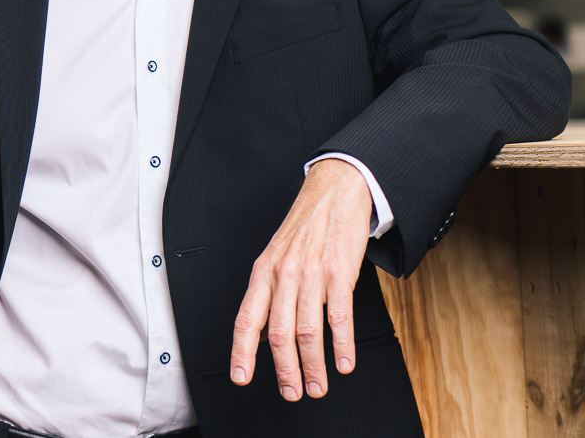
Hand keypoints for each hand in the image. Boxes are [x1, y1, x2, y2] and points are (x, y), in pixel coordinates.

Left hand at [229, 158, 372, 400]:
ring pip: (308, 331)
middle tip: (292, 392)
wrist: (335, 192)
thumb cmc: (305, 227)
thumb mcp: (276, 256)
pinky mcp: (341, 273)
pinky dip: (342, 346)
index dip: (242, 351)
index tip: (241, 377)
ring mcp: (312, 274)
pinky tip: (344, 363)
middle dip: (285, 370)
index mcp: (264, 272)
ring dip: (314, 366)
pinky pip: (339, 318)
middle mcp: (284, 274)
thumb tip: (262, 332)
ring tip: (319, 386)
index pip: (247, 318)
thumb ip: (269, 292)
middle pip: (279, 334)